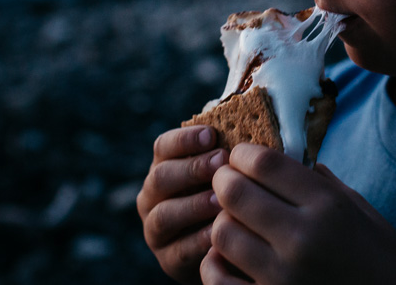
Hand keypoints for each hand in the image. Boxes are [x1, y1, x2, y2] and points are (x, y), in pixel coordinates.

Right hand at [137, 126, 228, 284]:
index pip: (163, 146)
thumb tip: (243, 137)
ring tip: (221, 200)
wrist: (228, 244)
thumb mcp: (224, 173)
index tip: (211, 134)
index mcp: (163, 167)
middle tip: (221, 162)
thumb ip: (224, 156)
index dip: (185, 139)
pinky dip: (200, 240)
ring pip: (164, 214)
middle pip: (161, 177)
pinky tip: (221, 231)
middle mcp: (152, 197)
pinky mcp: (167, 260)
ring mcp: (155, 230)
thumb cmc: (228, 196)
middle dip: (192, 169)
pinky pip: (180, 250)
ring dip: (193, 205)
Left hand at [201, 144, 395, 284]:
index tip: (242, 155)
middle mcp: (302, 240)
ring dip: (222, 221)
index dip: (244, 153)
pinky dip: (214, 264)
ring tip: (234, 220)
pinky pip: (216, 278)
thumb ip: (321, 183)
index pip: (265, 163)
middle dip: (225, 180)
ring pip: (221, 233)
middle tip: (228, 181)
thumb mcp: (362, 211)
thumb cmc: (383, 261)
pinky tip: (227, 257)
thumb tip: (286, 155)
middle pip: (235, 193)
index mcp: (328, 207)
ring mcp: (282, 278)